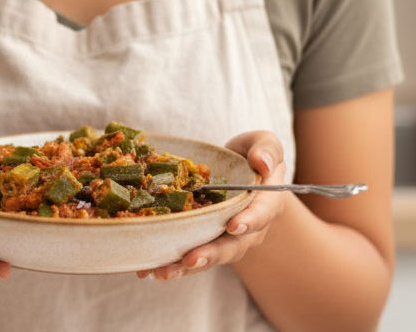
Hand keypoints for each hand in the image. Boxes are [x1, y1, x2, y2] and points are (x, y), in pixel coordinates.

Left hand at [137, 130, 286, 279]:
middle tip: (191, 259)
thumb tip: (261, 163)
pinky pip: (190, 256)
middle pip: (233, 245)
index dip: (249, 221)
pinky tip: (149, 270)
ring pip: (210, 257)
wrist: (241, 173)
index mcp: (266, 202)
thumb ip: (266, 150)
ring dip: (186, 266)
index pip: (261, 213)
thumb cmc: (252, 155)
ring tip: (163, 272)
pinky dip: (170, 263)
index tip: (233, 226)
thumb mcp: (263, 143)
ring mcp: (227, 239)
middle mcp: (249, 228)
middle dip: (211, 254)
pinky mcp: (205, 241)